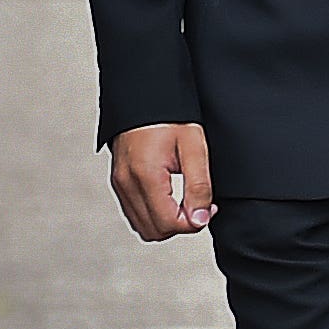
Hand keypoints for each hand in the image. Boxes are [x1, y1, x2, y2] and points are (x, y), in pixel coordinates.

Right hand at [108, 123, 215, 240]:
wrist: (146, 97)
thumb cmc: (170, 117)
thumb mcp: (194, 147)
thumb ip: (198, 186)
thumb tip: (199, 219)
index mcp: (145, 176)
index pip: (167, 223)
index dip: (193, 223)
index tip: (209, 209)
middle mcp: (126, 184)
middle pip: (153, 231)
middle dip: (181, 225)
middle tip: (202, 206)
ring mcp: (119, 184)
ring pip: (142, 226)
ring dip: (167, 222)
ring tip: (188, 201)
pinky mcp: (119, 182)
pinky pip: (135, 213)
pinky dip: (154, 215)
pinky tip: (172, 199)